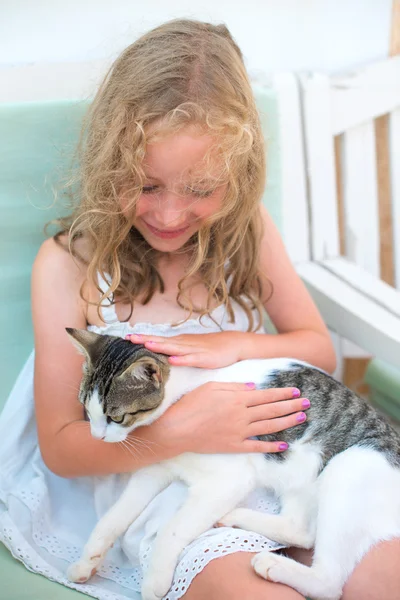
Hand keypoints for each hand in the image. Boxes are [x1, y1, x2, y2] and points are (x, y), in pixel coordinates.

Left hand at [126, 331, 245, 367]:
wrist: (232, 343)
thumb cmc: (210, 346)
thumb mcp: (190, 347)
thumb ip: (176, 350)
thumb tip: (160, 353)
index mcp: (179, 342)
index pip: (157, 339)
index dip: (142, 338)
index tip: (126, 337)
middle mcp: (183, 344)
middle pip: (161, 341)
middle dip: (145, 340)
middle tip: (128, 338)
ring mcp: (194, 350)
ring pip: (174, 348)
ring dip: (160, 346)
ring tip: (147, 345)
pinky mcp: (204, 358)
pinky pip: (191, 359)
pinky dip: (181, 360)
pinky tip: (172, 360)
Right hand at [147, 382, 308, 454]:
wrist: (176, 429)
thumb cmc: (190, 405)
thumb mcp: (210, 386)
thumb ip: (233, 386)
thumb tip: (253, 387)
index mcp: (237, 399)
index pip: (266, 395)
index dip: (282, 394)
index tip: (296, 391)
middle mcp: (242, 415)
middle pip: (272, 410)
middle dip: (291, 406)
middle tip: (307, 403)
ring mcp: (239, 432)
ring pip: (269, 427)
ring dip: (287, 422)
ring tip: (302, 418)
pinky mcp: (234, 446)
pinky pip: (257, 447)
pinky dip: (271, 446)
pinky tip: (284, 444)